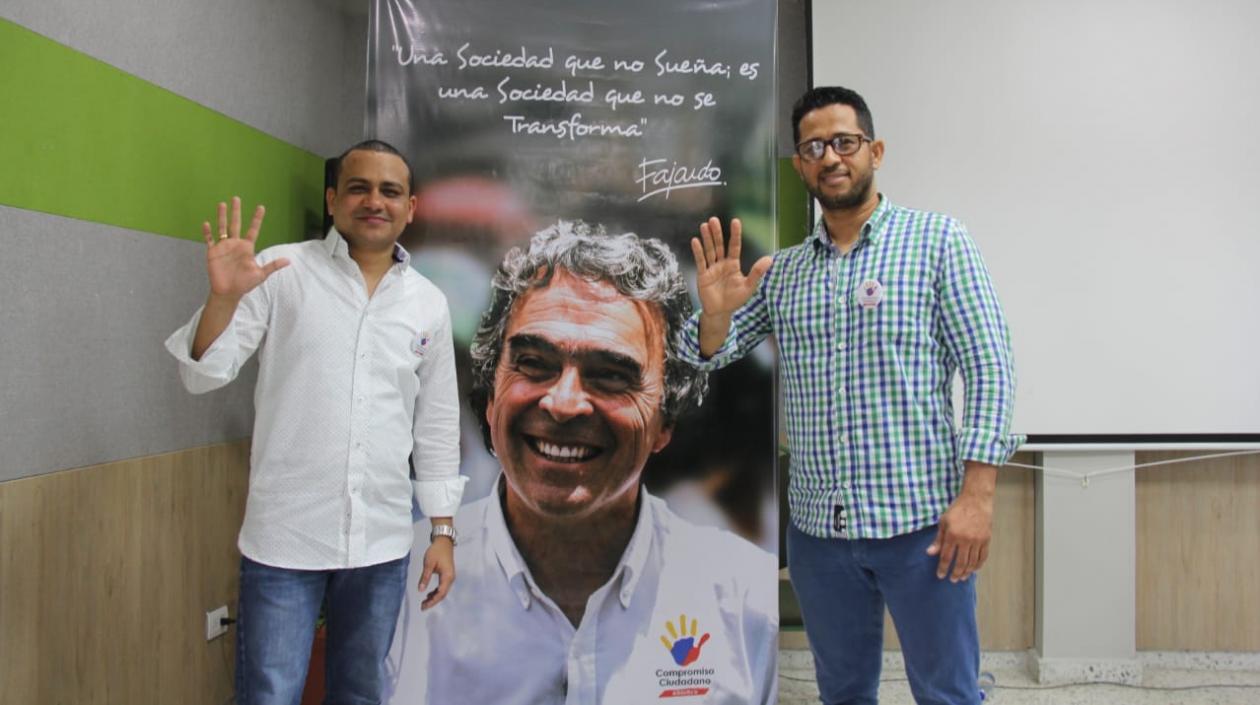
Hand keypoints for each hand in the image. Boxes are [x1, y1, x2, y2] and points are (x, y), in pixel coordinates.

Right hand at [201, 196, 287, 298]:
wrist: (229, 292)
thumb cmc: (245, 283)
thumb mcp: (261, 274)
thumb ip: (273, 266)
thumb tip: (289, 261)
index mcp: (247, 247)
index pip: (253, 230)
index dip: (257, 219)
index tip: (261, 207)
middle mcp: (235, 244)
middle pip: (235, 224)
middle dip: (236, 212)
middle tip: (236, 198)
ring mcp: (224, 247)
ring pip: (222, 228)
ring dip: (221, 216)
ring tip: (222, 204)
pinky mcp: (213, 252)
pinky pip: (209, 240)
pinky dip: (207, 232)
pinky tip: (206, 223)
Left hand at [417, 536, 454, 609]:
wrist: (444, 542)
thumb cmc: (436, 551)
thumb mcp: (428, 564)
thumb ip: (425, 577)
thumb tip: (420, 590)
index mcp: (447, 576)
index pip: (440, 593)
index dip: (432, 601)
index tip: (423, 606)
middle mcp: (450, 578)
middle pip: (442, 594)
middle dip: (433, 601)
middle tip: (422, 607)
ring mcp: (450, 577)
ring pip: (443, 591)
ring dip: (434, 597)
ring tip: (424, 602)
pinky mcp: (447, 575)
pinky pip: (442, 587)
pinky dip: (436, 592)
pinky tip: (429, 594)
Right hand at [689, 217, 771, 318]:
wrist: (720, 312)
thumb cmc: (735, 299)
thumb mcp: (749, 286)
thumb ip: (757, 272)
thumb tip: (769, 259)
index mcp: (733, 264)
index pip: (734, 246)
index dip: (735, 234)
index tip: (735, 221)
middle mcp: (722, 263)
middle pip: (719, 245)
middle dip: (717, 233)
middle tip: (714, 220)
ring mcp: (711, 268)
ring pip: (709, 250)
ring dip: (707, 238)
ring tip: (704, 226)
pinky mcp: (703, 275)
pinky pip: (701, 262)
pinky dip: (698, 252)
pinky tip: (696, 241)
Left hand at [927, 463, 995, 581]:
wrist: (976, 500)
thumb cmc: (957, 510)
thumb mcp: (943, 522)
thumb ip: (938, 539)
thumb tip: (930, 553)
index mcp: (952, 535)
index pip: (947, 557)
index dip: (943, 568)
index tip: (940, 576)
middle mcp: (965, 539)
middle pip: (961, 562)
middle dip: (955, 573)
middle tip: (952, 580)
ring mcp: (977, 540)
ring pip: (972, 562)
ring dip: (967, 572)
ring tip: (962, 577)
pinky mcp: (986, 539)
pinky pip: (983, 556)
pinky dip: (978, 565)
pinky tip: (974, 570)